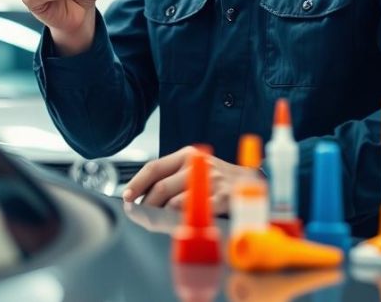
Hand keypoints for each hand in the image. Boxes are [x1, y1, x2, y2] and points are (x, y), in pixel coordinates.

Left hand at [121, 146, 244, 214]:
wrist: (253, 183)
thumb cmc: (217, 180)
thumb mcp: (194, 169)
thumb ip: (170, 179)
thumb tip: (140, 199)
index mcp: (187, 155)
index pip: (153, 168)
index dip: (136, 184)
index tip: (126, 197)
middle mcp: (198, 164)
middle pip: (161, 188)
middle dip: (147, 206)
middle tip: (142, 216)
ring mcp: (212, 181)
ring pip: (175, 203)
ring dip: (163, 217)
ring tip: (161, 222)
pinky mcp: (224, 198)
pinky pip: (196, 213)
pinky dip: (183, 222)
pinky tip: (180, 225)